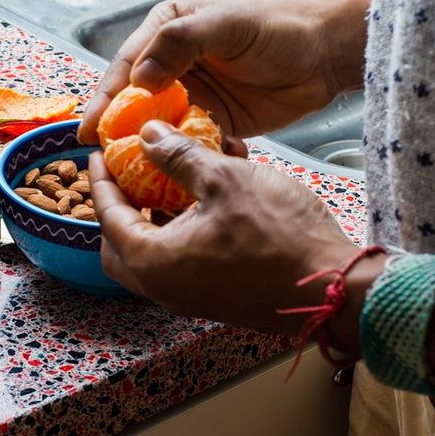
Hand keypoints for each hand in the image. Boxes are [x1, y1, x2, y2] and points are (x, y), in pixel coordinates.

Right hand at [78, 0, 371, 147]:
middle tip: (100, 159)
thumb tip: (140, 77)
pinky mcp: (213, 123)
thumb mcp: (226, 23)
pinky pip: (187, 143)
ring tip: (126, 175)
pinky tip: (168, 176)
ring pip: (156, 126)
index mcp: (167, 31)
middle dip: (117, 130)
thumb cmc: (278, 27)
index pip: (126, 66)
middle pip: (134, 101)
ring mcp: (192, 96)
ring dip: (144, 149)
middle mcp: (173, 65)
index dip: (105, 97)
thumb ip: (181, 43)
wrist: (324, 54)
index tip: (89, 126)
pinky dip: (179, 158)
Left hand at [89, 120, 369, 338]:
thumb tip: (149, 136)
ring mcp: (191, 298)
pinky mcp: (217, 299)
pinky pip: (183, 262)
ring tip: (170, 178)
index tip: (99, 154)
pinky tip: (208, 198)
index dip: (102, 181)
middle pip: (120, 246)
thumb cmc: (280, 234)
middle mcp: (165, 287)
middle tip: (126, 174)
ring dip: (156, 217)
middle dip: (120, 208)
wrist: (334, 287)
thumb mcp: (225, 179)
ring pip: (154, 254)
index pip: (109, 217)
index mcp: (154, 262)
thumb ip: (179, 156)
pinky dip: (183, 230)